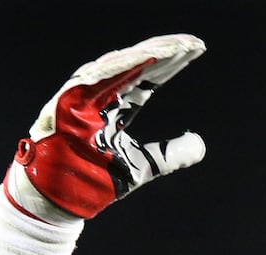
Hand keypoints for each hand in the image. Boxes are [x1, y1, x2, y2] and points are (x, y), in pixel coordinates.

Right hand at [7, 34, 206, 219]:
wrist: (64, 200)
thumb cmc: (96, 181)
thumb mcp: (146, 166)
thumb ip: (172, 154)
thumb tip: (200, 144)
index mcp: (115, 106)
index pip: (148, 79)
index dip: (172, 65)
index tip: (197, 50)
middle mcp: (99, 95)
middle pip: (137, 66)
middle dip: (166, 53)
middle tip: (195, 44)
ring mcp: (82, 95)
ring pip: (119, 65)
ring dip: (148, 54)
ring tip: (177, 47)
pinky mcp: (67, 100)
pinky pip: (96, 77)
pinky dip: (121, 66)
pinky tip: (147, 57)